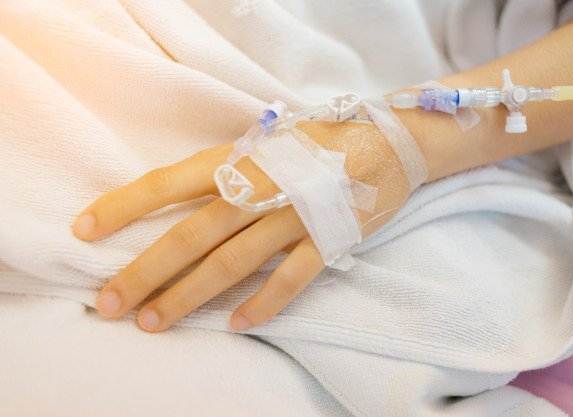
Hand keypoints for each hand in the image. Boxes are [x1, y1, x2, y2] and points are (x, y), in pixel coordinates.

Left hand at [72, 120, 409, 331]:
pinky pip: (291, 279)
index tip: (85, 230)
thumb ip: (232, 166)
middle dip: (146, 271)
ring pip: (232, 263)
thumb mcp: (270, 139)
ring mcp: (295, 216)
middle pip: (191, 235)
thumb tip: (185, 197)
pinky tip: (235, 325)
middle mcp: (261, 189)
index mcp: (241, 158)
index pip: (169, 183)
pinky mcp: (328, 238)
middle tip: (111, 304)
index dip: (124, 206)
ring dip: (189, 295)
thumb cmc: (324, 138)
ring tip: (154, 322)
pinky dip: (263, 304)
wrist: (392, 140)